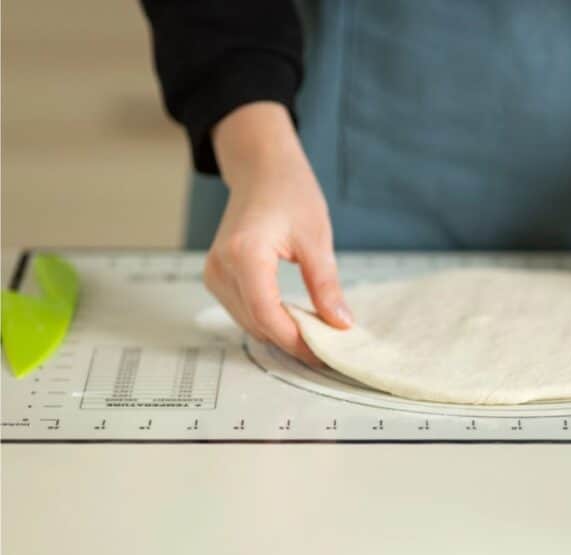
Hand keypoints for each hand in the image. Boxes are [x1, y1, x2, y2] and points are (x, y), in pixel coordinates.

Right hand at [203, 102, 351, 362]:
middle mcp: (222, 267)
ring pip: (249, 322)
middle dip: (293, 341)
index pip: (267, 314)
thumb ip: (326, 285)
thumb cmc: (289, 193)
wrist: (262, 170)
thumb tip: (341, 324)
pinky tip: (296, 320)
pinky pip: (244, 311)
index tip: (325, 352)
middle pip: (257, 323)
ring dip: (281, 334)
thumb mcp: (317, 239)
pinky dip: (269, 321)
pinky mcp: (218, 276)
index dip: (296, 340)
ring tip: (317, 336)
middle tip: (329, 349)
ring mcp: (215, 273)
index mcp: (245, 254)